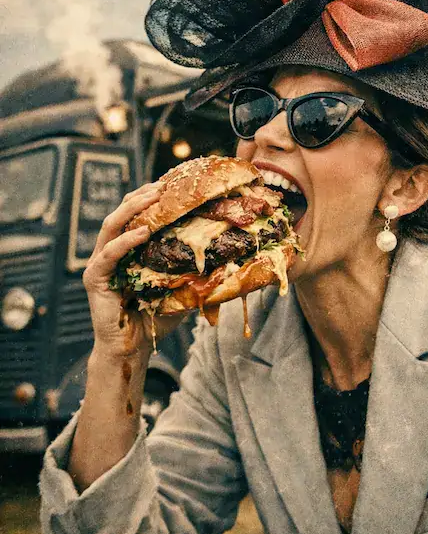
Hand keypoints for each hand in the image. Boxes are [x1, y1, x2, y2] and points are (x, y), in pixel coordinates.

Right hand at [83, 182, 186, 358]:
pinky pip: (109, 254)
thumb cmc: (155, 318)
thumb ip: (194, 271)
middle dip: (142, 195)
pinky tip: (142, 232)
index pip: (136, 214)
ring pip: (112, 225)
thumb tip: (227, 257)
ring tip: (153, 197)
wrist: (132, 349)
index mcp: (128, 249)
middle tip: (164, 184)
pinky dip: (125, 241)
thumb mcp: (180, 287)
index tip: (172, 184)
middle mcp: (111, 251)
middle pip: (122, 212)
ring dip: (132, 208)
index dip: (151, 198)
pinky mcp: (95, 278)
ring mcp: (101, 263)